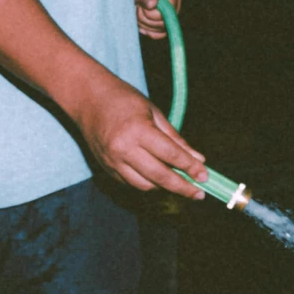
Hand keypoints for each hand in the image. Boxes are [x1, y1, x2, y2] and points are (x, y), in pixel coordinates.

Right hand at [70, 71, 209, 198]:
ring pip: (144, 185)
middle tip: (199, 194)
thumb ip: (176, 139)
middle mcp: (123, 149)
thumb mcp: (155, 113)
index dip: (190, 168)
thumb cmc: (124, 100)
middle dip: (182, 187)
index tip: (205, 176)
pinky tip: (159, 177)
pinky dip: (148, 183)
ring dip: (164, 187)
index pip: (170, 155)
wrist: (87, 99)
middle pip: (158, 176)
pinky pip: (131, 183)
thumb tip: (198, 160)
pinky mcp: (106, 168)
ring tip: (180, 183)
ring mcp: (112, 161)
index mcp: (137, 130)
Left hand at [131, 0, 181, 39]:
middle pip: (165, 22)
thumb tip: (153, 4)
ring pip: (161, 29)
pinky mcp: (165, 17)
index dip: (152, 13)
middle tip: (136, 7)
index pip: (169, 11)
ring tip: (136, 10)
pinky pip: (160, 33)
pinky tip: (139, 20)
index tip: (139, 5)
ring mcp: (171, 9)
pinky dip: (147, 29)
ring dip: (144, 23)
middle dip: (146, 18)